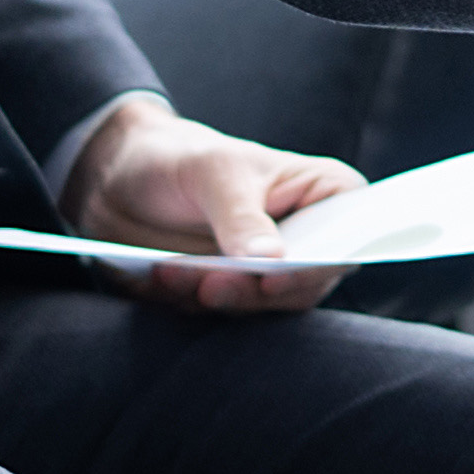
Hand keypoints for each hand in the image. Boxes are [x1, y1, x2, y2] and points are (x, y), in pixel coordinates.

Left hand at [63, 102, 355, 314]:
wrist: (124, 179)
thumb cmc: (184, 158)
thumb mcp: (213, 173)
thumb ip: (241, 216)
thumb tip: (271, 259)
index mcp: (324, 194)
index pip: (349, 236)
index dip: (320, 265)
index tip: (275, 278)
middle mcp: (306, 241)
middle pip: (304, 285)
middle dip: (254, 291)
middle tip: (210, 284)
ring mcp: (269, 273)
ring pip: (261, 307)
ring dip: (215, 298)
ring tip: (171, 272)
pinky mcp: (232, 297)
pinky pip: (219, 315)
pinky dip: (188, 302)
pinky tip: (159, 277)